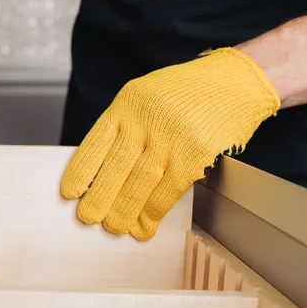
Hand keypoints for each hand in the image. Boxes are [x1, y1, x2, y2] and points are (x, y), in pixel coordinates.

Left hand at [60, 48, 280, 240]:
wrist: (236, 81)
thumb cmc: (189, 91)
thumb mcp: (147, 96)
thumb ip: (126, 125)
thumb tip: (104, 172)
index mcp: (128, 103)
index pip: (95, 143)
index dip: (81, 173)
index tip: (70, 193)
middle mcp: (147, 120)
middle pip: (114, 169)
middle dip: (99, 200)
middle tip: (89, 218)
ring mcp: (172, 138)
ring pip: (139, 184)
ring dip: (124, 211)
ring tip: (115, 226)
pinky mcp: (195, 154)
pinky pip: (167, 190)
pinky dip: (154, 210)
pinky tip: (146, 222)